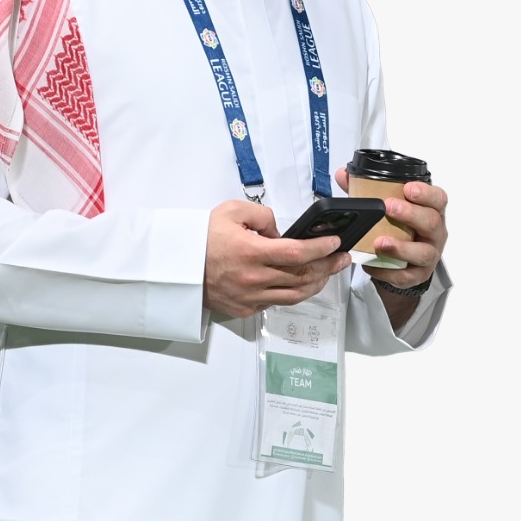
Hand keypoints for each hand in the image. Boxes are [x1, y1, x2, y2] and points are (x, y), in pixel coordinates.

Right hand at [204, 199, 351, 318]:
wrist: (179, 266)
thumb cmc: (202, 238)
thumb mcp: (232, 211)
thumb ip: (263, 216)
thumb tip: (280, 231)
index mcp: (251, 252)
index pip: (298, 253)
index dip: (321, 249)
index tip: (335, 243)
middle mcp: (254, 278)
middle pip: (302, 276)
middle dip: (328, 266)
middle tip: (342, 258)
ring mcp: (250, 297)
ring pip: (295, 295)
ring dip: (316, 283)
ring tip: (327, 272)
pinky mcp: (245, 309)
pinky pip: (276, 303)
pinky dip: (293, 293)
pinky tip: (300, 283)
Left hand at [334, 166, 447, 291]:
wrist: (406, 257)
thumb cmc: (401, 225)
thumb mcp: (388, 204)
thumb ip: (366, 188)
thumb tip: (344, 175)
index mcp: (431, 210)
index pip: (438, 198)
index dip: (426, 192)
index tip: (408, 188)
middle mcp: (435, 232)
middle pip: (431, 222)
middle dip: (410, 214)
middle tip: (389, 207)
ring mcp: (429, 254)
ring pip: (423, 253)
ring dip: (401, 248)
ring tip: (380, 242)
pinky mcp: (419, 274)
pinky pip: (407, 276)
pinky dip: (389, 273)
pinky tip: (372, 266)